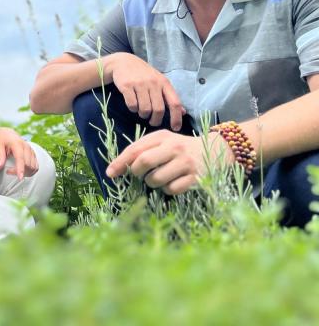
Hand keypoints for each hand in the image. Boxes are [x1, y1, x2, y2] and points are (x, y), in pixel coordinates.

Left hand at [0, 128, 38, 179]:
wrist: (9, 135)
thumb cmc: (3, 140)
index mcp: (18, 144)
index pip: (21, 158)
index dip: (21, 169)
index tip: (20, 177)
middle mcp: (27, 147)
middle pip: (27, 165)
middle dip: (18, 171)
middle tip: (8, 171)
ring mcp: (31, 151)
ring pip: (33, 167)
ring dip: (25, 173)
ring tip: (14, 170)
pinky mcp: (34, 155)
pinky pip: (35, 167)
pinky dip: (30, 172)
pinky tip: (22, 171)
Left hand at [105, 130, 232, 194]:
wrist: (216, 150)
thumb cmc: (181, 147)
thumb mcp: (163, 141)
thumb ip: (144, 149)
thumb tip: (119, 167)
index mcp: (162, 137)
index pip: (135, 149)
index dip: (120, 162)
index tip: (110, 173)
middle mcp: (174, 148)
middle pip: (143, 162)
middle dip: (136, 173)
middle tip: (138, 175)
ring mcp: (185, 163)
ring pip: (156, 179)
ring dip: (151, 183)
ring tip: (157, 178)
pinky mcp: (195, 178)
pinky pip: (171, 189)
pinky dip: (167, 189)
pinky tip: (171, 183)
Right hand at [106, 52, 185, 129]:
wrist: (124, 62)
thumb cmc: (144, 74)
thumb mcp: (159, 82)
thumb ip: (170, 96)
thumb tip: (183, 112)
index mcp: (164, 83)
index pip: (174, 103)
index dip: (176, 118)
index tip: (175, 128)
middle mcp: (153, 83)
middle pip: (158, 110)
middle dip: (155, 120)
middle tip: (152, 121)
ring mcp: (140, 84)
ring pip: (145, 109)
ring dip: (143, 115)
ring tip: (141, 112)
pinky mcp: (127, 86)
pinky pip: (132, 105)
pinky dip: (133, 109)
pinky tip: (133, 106)